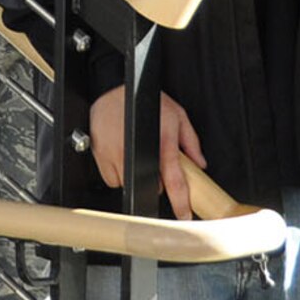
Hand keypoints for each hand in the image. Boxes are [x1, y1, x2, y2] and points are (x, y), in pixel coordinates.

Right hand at [89, 86, 206, 219]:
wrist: (114, 84)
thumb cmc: (146, 97)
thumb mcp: (176, 114)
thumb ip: (190, 141)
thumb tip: (199, 163)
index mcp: (161, 143)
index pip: (174, 181)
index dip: (181, 202)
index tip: (184, 215)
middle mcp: (137, 151)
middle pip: (149, 186)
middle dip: (154, 178)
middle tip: (152, 158)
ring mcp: (116, 152)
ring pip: (127, 183)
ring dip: (133, 174)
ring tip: (133, 152)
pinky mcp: (100, 152)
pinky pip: (109, 176)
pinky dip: (115, 169)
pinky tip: (118, 150)